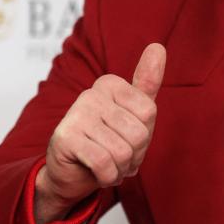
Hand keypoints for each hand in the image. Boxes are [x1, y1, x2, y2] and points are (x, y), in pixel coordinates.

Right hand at [34, 43, 165, 223]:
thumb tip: (158, 46)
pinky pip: (104, 163)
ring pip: (122, 151)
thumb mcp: (134, 114)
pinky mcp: (65, 138)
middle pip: (138, 133)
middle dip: (134, 155)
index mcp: (110, 83)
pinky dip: (107, 176)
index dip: (145, 136)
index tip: (128, 138)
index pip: (149, 112)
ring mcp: (76, 114)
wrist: (72, 174)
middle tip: (118, 156)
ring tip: (108, 165)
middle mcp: (91, 93)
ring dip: (120, 168)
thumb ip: (147, 82)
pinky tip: (99, 173)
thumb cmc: (108, 141)